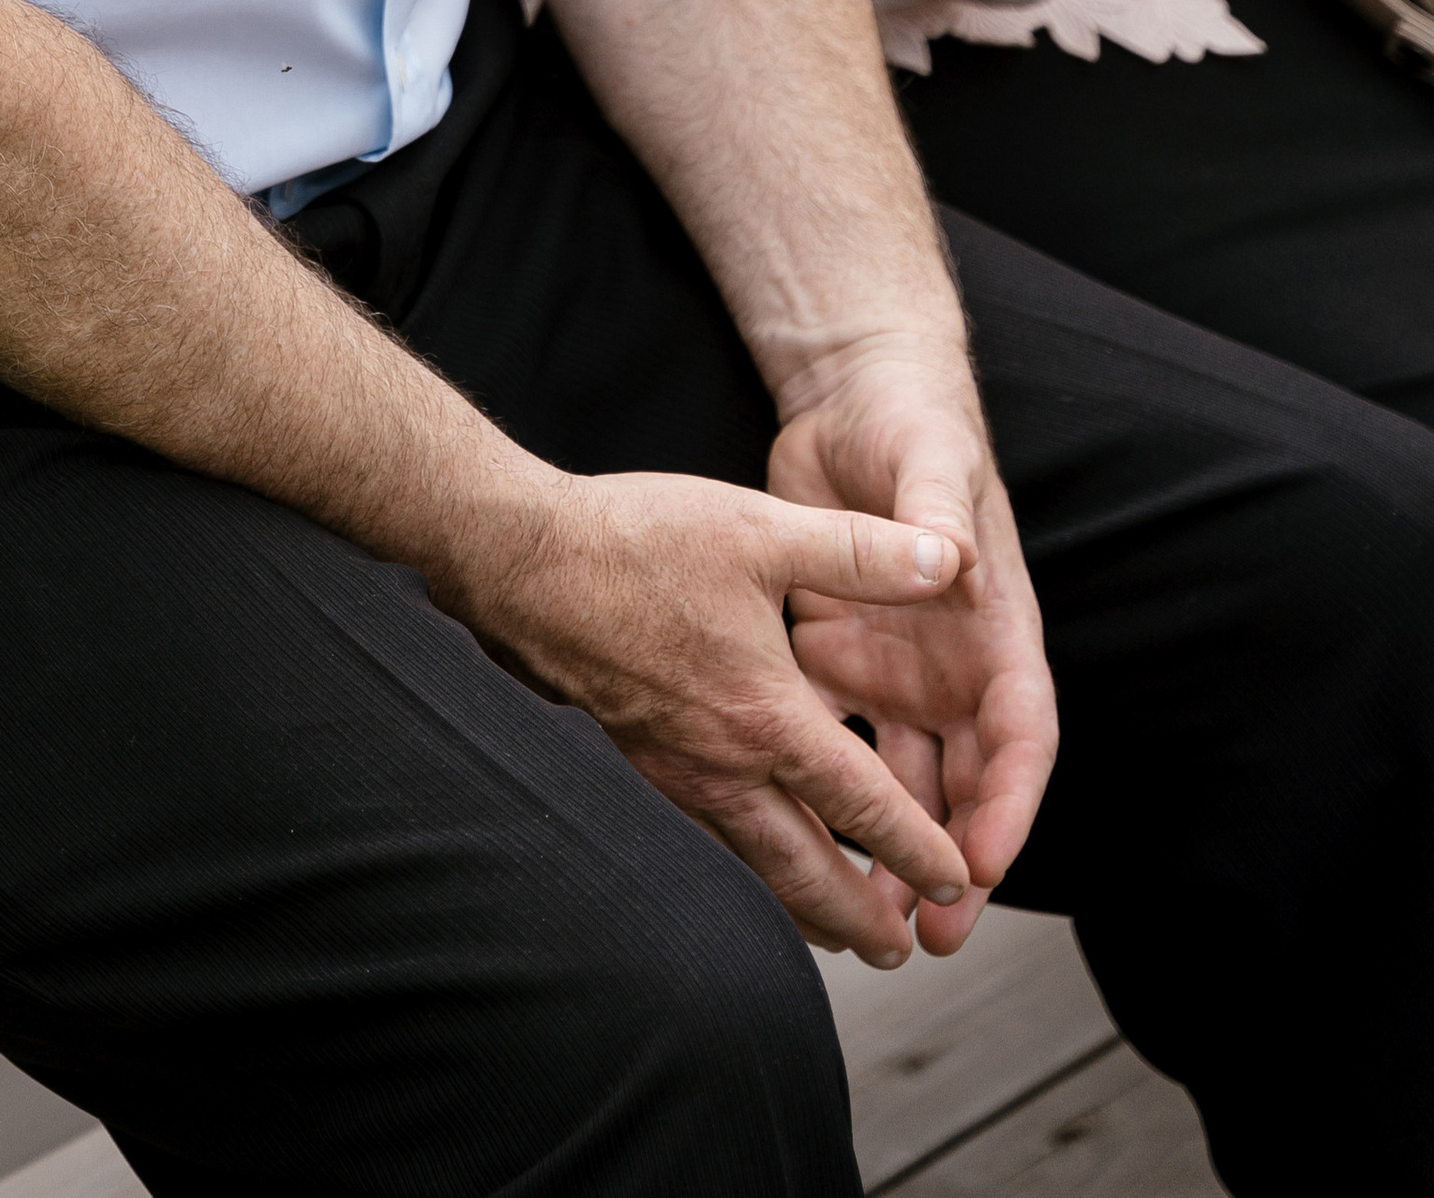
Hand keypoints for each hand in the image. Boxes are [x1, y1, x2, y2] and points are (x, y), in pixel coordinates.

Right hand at [456, 460, 992, 958]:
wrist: (521, 560)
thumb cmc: (637, 540)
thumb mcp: (762, 530)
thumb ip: (861, 553)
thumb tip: (949, 559)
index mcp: (766, 714)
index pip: (863, 805)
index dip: (918, 847)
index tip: (958, 878)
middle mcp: (723, 762)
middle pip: (805, 869)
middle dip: (858, 915)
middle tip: (899, 948)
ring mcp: (676, 767)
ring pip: (753, 861)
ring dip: (803, 901)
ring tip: (837, 931)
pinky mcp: (641, 754)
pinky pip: (711, 834)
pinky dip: (750, 862)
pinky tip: (754, 852)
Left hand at [769, 342, 1057, 961]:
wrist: (850, 398)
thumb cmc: (911, 425)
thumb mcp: (929, 462)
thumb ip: (939, 512)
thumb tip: (957, 558)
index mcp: (996, 631)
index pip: (1019, 736)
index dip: (1007, 804)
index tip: (981, 862)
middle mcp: (954, 665)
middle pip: (966, 784)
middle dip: (954, 861)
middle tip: (930, 932)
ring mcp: (899, 668)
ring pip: (902, 782)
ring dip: (891, 848)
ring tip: (866, 917)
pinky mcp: (838, 657)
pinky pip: (836, 739)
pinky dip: (823, 792)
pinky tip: (795, 839)